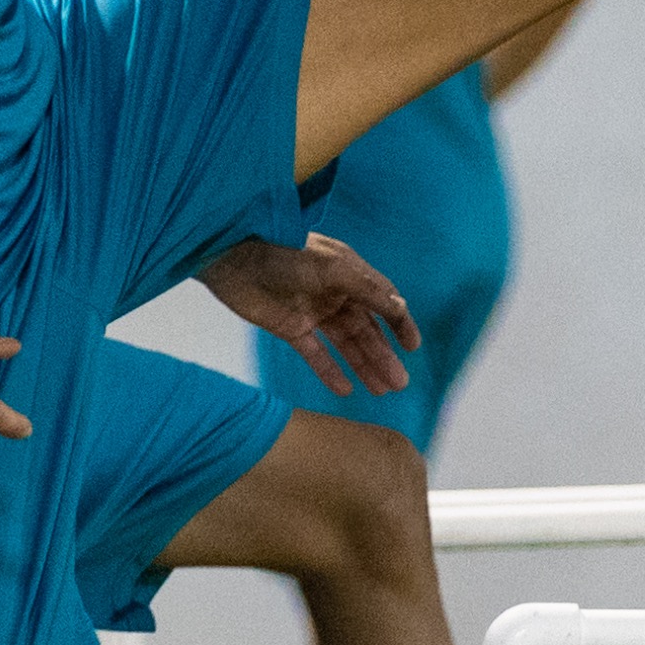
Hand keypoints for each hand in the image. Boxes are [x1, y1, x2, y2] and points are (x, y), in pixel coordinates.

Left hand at [200, 227, 417, 401]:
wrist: (232, 257)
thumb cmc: (284, 254)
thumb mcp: (332, 268)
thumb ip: (367, 289)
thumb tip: (400, 306)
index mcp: (349, 273)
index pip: (383, 301)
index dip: (400, 323)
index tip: (413, 348)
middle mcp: (334, 293)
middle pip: (366, 330)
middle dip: (383, 356)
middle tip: (399, 384)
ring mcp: (313, 312)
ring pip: (345, 345)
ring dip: (363, 366)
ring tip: (381, 391)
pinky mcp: (289, 327)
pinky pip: (316, 354)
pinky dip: (330, 371)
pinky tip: (345, 390)